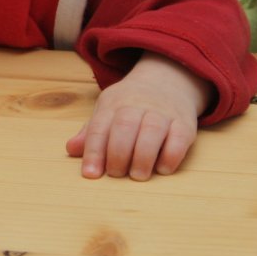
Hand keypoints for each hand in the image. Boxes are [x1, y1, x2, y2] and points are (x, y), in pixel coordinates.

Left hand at [65, 53, 213, 180]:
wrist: (168, 80)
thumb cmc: (131, 104)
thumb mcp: (107, 110)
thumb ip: (90, 132)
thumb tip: (71, 149)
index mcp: (113, 104)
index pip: (99, 127)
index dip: (93, 152)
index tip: (90, 174)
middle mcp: (137, 105)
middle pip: (125, 126)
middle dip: (118, 154)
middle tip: (116, 174)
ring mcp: (163, 113)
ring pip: (152, 131)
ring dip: (143, 157)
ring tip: (137, 175)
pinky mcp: (185, 122)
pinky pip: (180, 137)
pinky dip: (171, 155)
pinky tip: (162, 168)